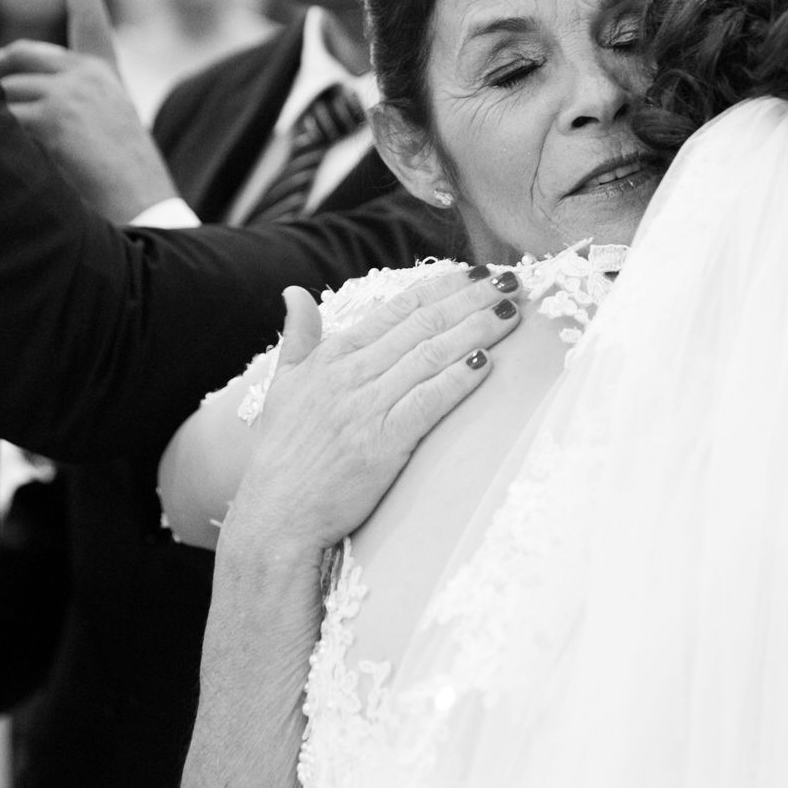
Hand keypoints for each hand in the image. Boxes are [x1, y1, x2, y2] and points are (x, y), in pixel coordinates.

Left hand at [0, 0, 178, 221]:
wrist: (144, 210)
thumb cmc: (117, 188)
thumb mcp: (96, 137)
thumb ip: (61, 108)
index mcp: (105, 78)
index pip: (91, 17)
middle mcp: (91, 75)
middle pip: (19, 54)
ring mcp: (74, 90)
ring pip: (3, 88)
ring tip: (9, 151)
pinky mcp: (56, 113)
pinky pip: (2, 116)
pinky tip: (13, 159)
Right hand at [226, 268, 523, 554]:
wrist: (276, 515)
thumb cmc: (281, 454)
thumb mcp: (282, 386)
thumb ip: (296, 337)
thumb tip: (294, 292)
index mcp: (332, 355)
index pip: (397, 308)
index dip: (442, 286)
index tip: (475, 272)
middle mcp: (350, 373)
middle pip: (423, 323)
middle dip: (471, 298)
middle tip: (511, 281)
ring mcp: (366, 407)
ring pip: (431, 355)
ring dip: (476, 330)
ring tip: (511, 312)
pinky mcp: (382, 443)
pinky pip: (428, 402)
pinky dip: (458, 379)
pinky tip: (487, 362)